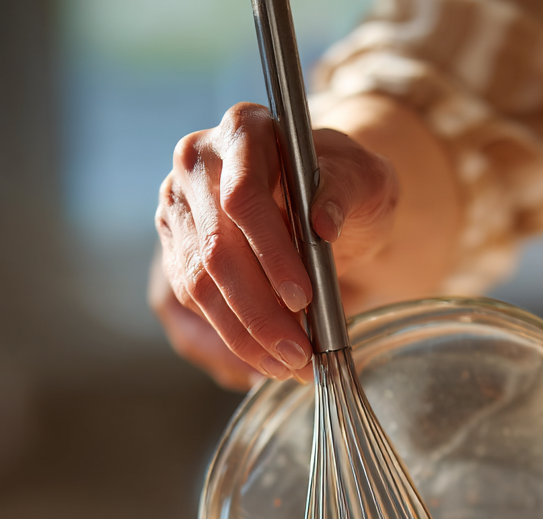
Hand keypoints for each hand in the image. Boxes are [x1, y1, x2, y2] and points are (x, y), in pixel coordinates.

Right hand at [152, 102, 398, 389]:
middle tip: (299, 353)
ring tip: (288, 365)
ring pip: (201, 285)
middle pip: (217, 250)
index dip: (270, 253)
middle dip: (260, 312)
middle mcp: (199, 163)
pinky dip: (234, 337)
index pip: (243, 197)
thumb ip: (348, 188)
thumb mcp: (366, 178)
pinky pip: (197, 303)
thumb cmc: (345, 185)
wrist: (324, 203)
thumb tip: (323, 222)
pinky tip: (267, 358)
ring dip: (246, 335)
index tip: (302, 297)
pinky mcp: (177, 249)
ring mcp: (181, 207)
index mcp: (243, 129)